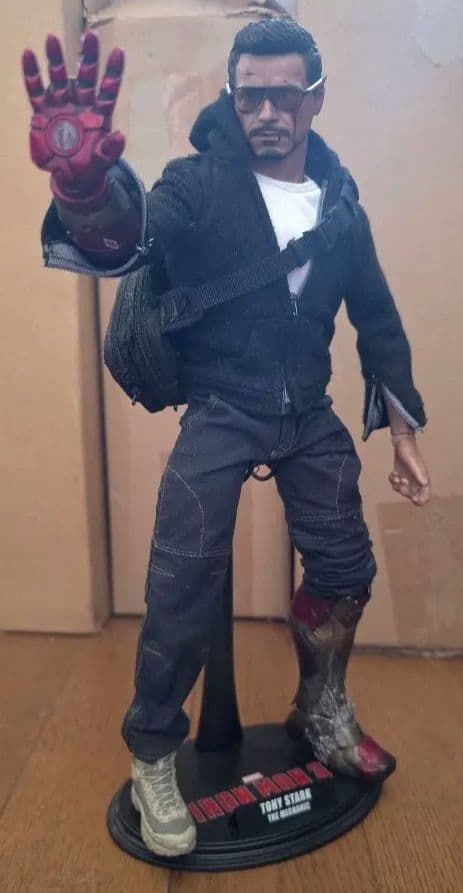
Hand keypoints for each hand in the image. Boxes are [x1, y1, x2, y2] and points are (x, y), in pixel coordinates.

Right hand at [22, 31, 124, 200]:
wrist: (70, 178)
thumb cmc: (90, 167)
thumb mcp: (102, 161)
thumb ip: (110, 149)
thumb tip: (120, 136)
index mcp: (98, 114)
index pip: (108, 89)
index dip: (113, 72)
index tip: (118, 51)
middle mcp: (80, 105)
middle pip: (85, 76)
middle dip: (87, 57)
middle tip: (90, 35)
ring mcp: (61, 106)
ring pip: (59, 78)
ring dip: (56, 59)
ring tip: (52, 39)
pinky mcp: (42, 113)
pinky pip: (36, 90)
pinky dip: (32, 74)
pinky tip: (30, 55)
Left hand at [388, 437, 430, 506]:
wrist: (401, 442)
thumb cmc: (409, 452)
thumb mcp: (413, 464)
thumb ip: (419, 474)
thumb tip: (424, 485)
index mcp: (423, 480)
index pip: (425, 497)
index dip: (420, 501)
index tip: (412, 498)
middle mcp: (416, 481)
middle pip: (411, 496)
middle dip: (404, 491)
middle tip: (402, 481)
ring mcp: (408, 478)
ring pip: (402, 490)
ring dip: (397, 485)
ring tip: (396, 475)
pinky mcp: (400, 474)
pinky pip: (395, 484)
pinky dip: (392, 480)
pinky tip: (393, 472)